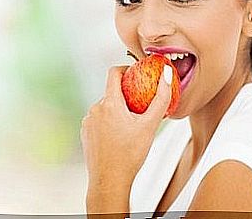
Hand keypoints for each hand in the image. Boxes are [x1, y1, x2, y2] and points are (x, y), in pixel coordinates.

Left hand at [80, 64, 172, 212]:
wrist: (109, 181)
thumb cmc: (130, 155)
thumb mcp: (150, 125)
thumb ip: (160, 98)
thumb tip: (166, 74)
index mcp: (109, 103)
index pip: (114, 73)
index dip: (126, 69)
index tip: (136, 75)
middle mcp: (95, 109)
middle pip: (112, 92)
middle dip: (126, 96)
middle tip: (140, 109)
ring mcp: (88, 121)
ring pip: (106, 107)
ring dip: (117, 111)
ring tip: (130, 127)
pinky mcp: (85, 132)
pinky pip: (98, 120)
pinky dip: (109, 122)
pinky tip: (118, 136)